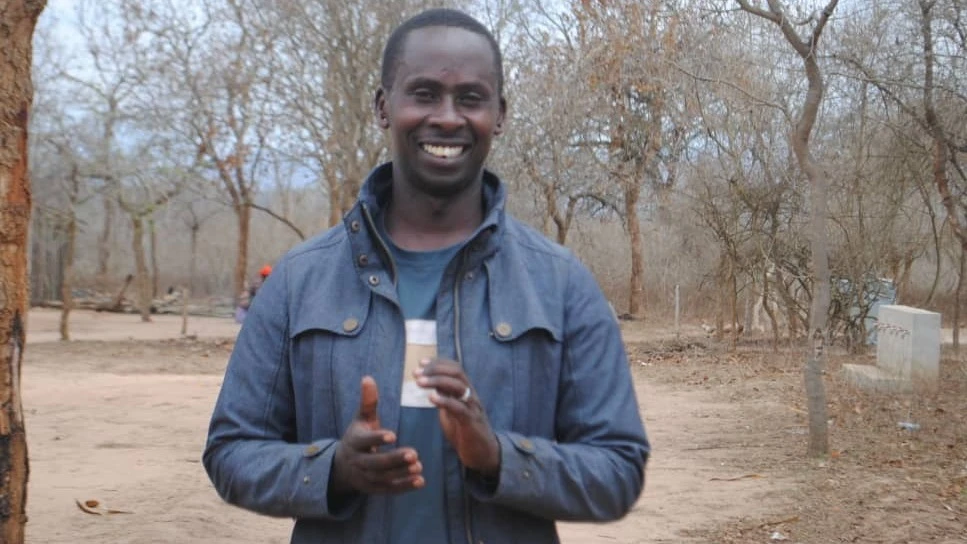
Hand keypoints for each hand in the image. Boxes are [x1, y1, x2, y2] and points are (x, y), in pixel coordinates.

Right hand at [330, 376, 423, 495]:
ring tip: (419, 466)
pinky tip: (421, 481)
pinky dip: (404, 487)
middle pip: (375, 463)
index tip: (393, 435)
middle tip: (414, 453)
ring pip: (383, 478)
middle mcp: (358, 461)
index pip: (364, 441)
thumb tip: (368, 378)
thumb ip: (368, 401)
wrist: (343, 467)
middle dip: (394, 459)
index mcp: (355, 442)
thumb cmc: (358, 436)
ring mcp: (365, 478)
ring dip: (401, 474)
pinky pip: (389, 490)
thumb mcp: (361, 419)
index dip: (377, 438)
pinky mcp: (374, 489)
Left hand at [415, 359, 499, 475]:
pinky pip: (459, 408)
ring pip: (458, 386)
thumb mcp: (452, 410)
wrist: (483, 454)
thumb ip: (445, 396)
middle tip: (417, 373)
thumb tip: (431, 383)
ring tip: (419, 382)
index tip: (421, 363)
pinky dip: (445, 400)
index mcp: (466, 391)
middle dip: (435, 369)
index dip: (438, 362)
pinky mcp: (471, 422)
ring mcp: (473, 407)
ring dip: (437, 381)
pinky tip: (432, 398)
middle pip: (457, 372)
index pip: (455, 368)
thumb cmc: (465, 431)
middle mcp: (471, 395)